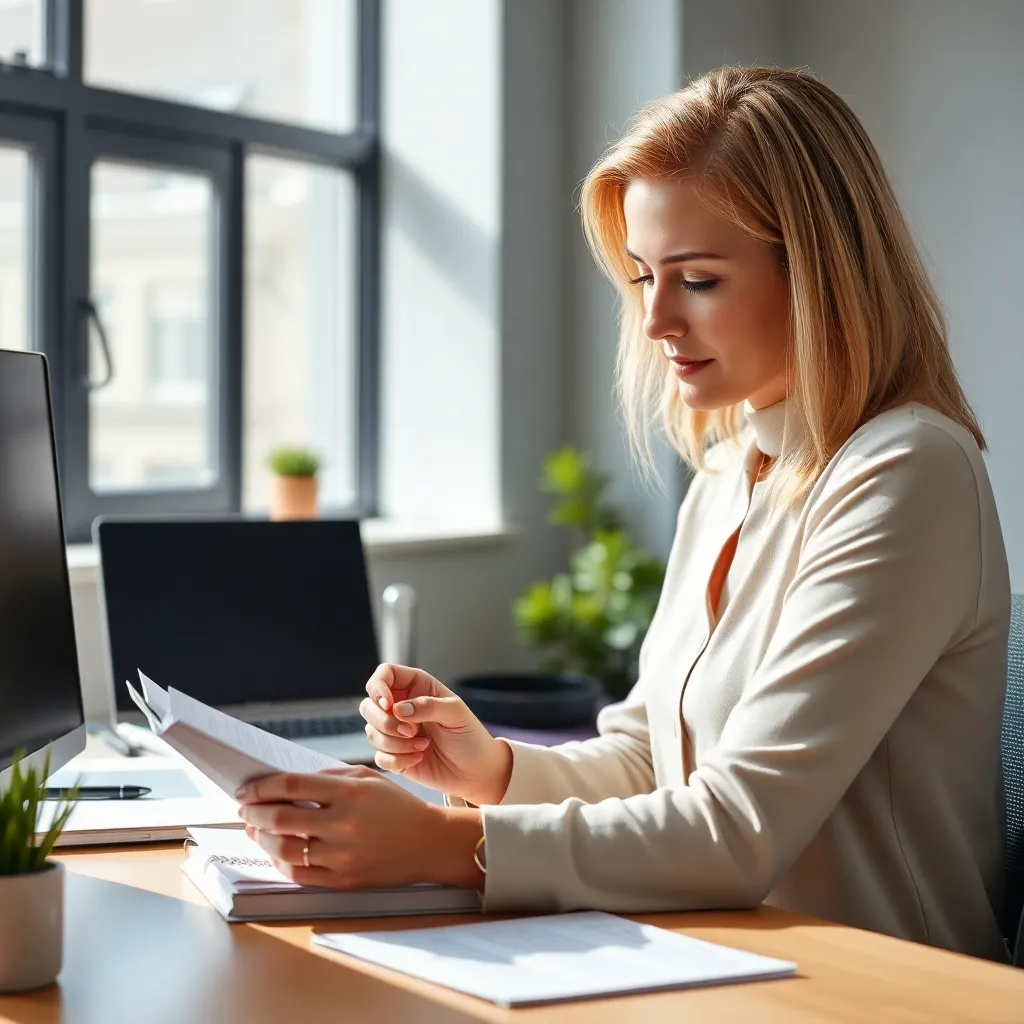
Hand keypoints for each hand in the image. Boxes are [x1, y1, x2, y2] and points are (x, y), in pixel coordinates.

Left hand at [236, 767, 482, 889]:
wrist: (428, 842)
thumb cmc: (396, 806)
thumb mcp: (367, 778)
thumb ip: (328, 776)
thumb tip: (287, 784)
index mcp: (349, 792)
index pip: (291, 785)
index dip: (261, 787)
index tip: (245, 789)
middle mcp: (343, 823)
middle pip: (280, 817)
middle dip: (253, 812)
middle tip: (244, 809)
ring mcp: (342, 854)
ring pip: (284, 849)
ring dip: (262, 838)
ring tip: (256, 830)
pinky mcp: (344, 879)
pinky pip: (300, 874)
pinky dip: (280, 861)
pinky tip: (276, 851)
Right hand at [359, 663, 512, 806]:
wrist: (475, 771)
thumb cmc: (470, 736)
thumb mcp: (456, 714)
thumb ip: (428, 705)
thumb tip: (398, 709)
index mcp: (416, 687)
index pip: (384, 674)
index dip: (378, 687)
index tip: (388, 705)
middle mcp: (401, 707)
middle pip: (368, 705)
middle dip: (384, 721)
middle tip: (410, 731)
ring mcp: (395, 732)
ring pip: (371, 732)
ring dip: (394, 743)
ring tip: (423, 746)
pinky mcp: (393, 755)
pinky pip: (378, 756)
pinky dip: (397, 760)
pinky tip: (419, 758)